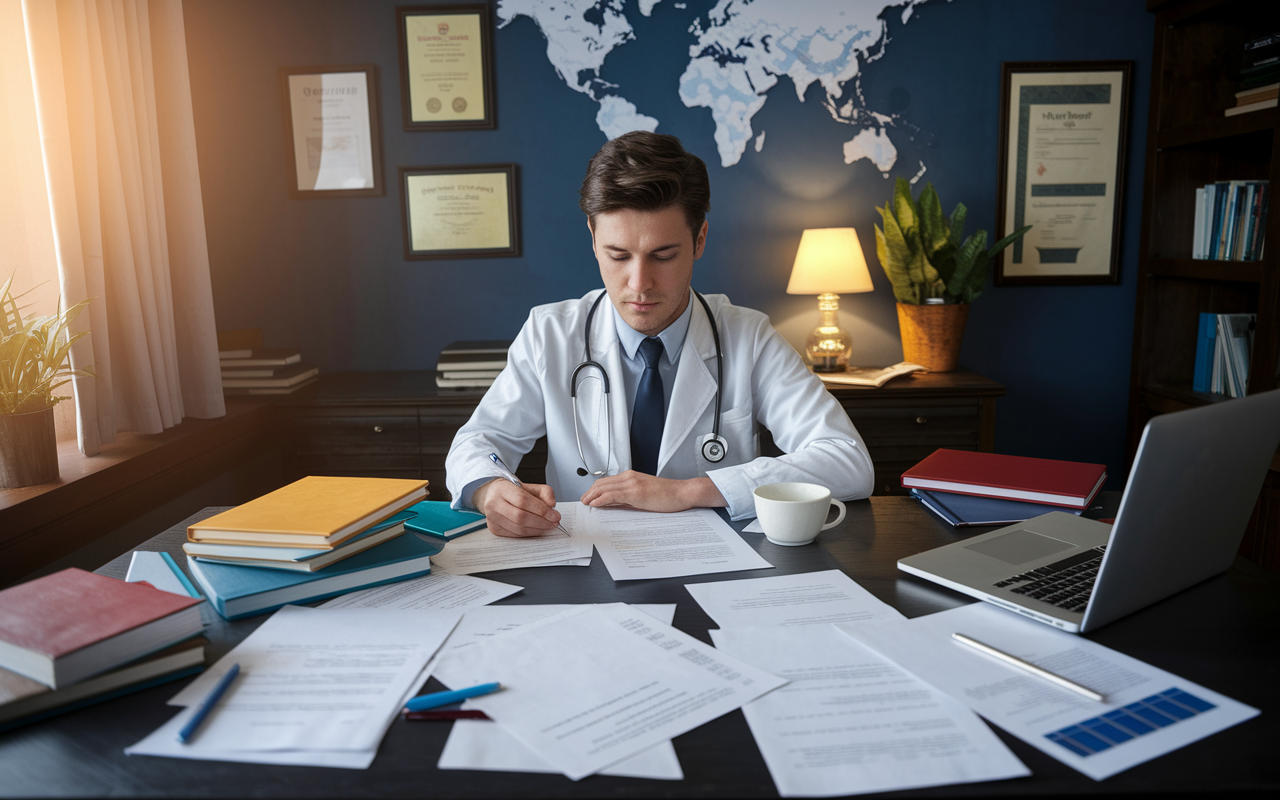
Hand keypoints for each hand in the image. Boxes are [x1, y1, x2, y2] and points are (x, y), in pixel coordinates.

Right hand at [472, 478, 560, 537]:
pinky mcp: (494, 529)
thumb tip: (551, 505)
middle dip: (541, 522)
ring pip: (518, 529)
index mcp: (502, 489)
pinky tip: (537, 529)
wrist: (495, 495)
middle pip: (520, 517)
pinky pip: (515, 535)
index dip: (541, 510)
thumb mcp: (531, 486)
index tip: (555, 515)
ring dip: (537, 530)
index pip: (522, 500)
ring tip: (548, 526)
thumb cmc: (513, 491)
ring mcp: (492, 518)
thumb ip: (545, 492)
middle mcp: (494, 503)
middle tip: (554, 522)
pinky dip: (529, 533)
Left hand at [579, 472, 725, 512]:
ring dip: (592, 496)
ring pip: (604, 488)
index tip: (587, 496)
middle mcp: (629, 477)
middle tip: (582, 501)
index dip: (594, 489)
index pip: (606, 481)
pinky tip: (595, 504)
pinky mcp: (635, 492)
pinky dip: (601, 499)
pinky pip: (612, 495)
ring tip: (585, 503)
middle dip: (589, 492)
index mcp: (631, 476)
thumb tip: (612, 503)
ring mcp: (632, 483)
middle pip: (601, 483)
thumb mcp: (643, 494)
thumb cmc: (667, 495)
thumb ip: (627, 497)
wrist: (682, 493)